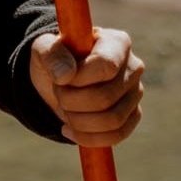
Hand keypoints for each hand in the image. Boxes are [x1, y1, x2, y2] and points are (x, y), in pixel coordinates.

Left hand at [29, 27, 144, 147]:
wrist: (60, 77)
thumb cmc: (56, 58)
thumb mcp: (44, 49)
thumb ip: (52, 55)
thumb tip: (66, 75)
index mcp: (117, 43)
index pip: (106, 66)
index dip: (79, 79)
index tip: (62, 78)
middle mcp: (133, 67)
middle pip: (106, 97)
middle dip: (71, 101)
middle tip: (58, 93)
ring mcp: (136, 92)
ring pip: (112, 120)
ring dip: (78, 121)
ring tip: (64, 109)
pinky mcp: (133, 115)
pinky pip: (117, 135)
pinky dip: (88, 137)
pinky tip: (69, 129)